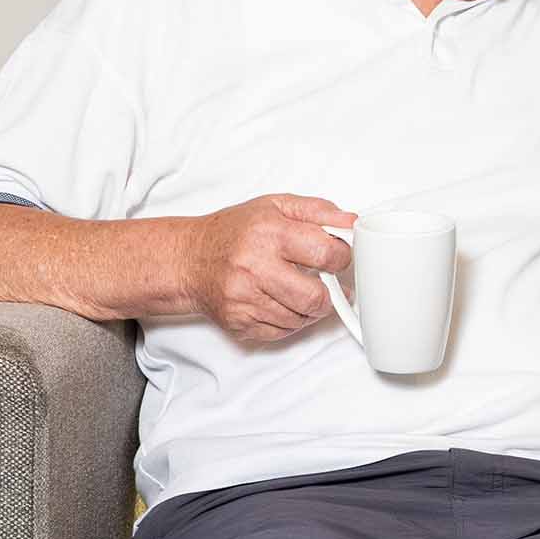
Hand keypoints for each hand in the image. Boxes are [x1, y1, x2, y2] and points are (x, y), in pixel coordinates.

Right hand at [178, 194, 355, 342]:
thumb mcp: (276, 206)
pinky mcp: (238, 322)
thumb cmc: (233, 232)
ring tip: (301, 291)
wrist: (188, 259)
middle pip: (315, 297)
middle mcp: (255, 267)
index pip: (326, 253)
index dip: (342, 257)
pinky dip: (290, 321)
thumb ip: (319, 211)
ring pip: (300, 319)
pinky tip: (283, 303)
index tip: (338, 257)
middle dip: (329, 294)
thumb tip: (351, 223)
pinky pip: (281, 332)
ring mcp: (245, 298)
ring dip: (310, 309)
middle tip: (327, 284)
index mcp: (270, 234)